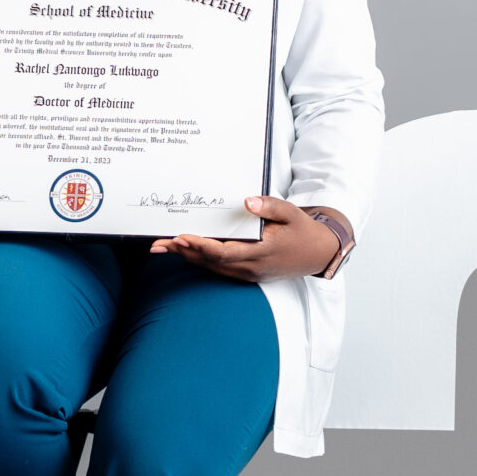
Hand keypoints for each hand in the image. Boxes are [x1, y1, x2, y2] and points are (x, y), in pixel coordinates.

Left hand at [152, 197, 343, 281]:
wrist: (317, 254)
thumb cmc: (302, 232)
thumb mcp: (292, 214)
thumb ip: (270, 207)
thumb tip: (247, 201)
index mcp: (261, 254)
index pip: (224, 252)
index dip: (201, 246)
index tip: (182, 237)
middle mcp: (250, 268)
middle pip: (210, 262)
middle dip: (184, 252)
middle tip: (159, 244)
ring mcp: (246, 273)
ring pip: (211, 267)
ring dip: (186, 257)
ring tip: (162, 247)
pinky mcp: (245, 273)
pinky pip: (217, 268)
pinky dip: (198, 260)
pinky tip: (183, 251)